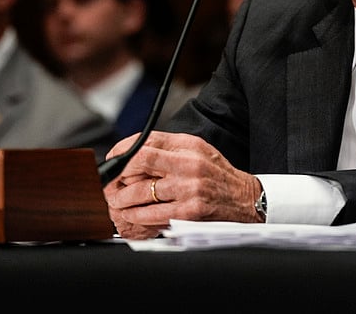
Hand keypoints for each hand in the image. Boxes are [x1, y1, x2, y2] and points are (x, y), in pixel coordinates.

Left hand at [102, 131, 262, 239]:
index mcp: (189, 145)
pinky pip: (153, 213)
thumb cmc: (217, 175)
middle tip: (109, 182)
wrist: (246, 199)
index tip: (113, 159)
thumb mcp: (198, 150)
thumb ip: (169, 148)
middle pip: (140, 162)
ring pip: (142, 190)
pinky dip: (136, 215)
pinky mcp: (189, 211)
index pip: (146, 141)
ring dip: (122, 198)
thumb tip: (134, 151)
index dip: (123, 150)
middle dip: (118, 174)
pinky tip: (130, 214)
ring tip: (115, 200)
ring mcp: (189, 188)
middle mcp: (189, 163)